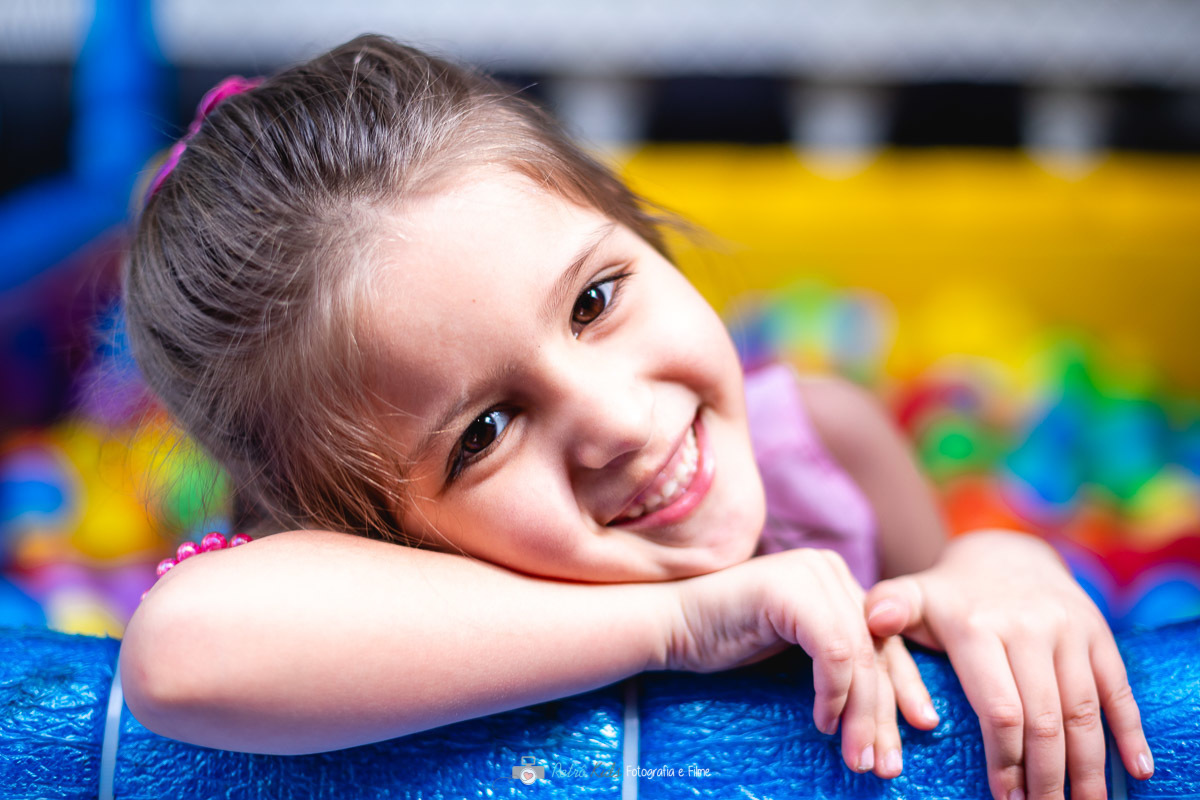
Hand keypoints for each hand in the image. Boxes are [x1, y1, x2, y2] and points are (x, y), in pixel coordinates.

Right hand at [665, 548, 938, 777]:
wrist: (671, 627)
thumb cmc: (726, 641)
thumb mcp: (797, 652)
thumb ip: (839, 657)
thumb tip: (894, 708)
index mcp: (836, 578)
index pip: (886, 637)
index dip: (906, 687)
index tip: (921, 730)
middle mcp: (830, 568)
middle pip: (879, 649)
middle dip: (886, 713)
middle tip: (886, 765)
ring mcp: (813, 574)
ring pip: (861, 657)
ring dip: (862, 716)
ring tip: (858, 759)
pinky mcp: (794, 590)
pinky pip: (834, 653)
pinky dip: (834, 694)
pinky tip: (823, 723)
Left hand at [865, 530, 1153, 799]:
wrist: (1005, 554)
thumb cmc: (949, 596)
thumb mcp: (914, 595)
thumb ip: (888, 608)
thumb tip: (870, 619)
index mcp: (979, 628)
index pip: (999, 707)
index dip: (1005, 759)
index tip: (1003, 797)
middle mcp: (1029, 628)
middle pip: (1044, 718)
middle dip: (1045, 775)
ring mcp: (1069, 631)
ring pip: (1084, 711)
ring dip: (1087, 767)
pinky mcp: (1098, 635)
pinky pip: (1119, 690)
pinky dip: (1130, 733)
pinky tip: (1134, 771)